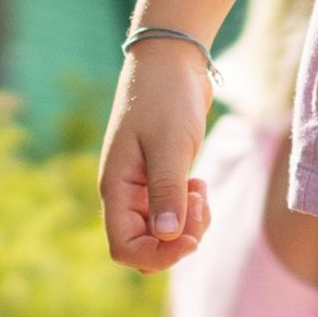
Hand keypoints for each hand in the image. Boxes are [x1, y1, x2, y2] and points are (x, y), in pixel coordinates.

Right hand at [99, 38, 215, 268]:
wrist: (171, 60)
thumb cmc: (166, 97)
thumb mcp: (170, 145)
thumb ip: (167, 192)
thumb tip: (167, 237)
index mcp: (116, 188)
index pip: (124, 249)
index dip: (158, 255)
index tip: (190, 237)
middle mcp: (125, 194)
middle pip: (146, 247)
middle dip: (178, 240)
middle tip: (200, 202)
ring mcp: (141, 188)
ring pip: (163, 235)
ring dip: (188, 224)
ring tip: (201, 189)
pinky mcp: (160, 180)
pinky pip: (174, 215)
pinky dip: (191, 210)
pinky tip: (199, 183)